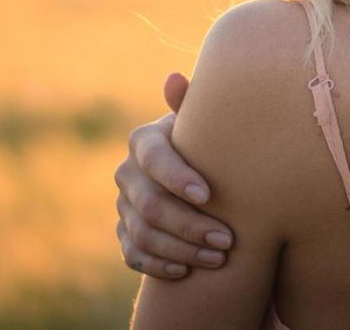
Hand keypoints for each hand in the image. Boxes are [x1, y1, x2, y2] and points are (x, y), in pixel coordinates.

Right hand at [115, 72, 235, 278]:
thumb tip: (174, 78)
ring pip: (143, 234)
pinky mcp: (125, 232)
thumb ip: (195, 103)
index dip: (178, 177)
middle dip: (189, 225)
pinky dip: (158, 265)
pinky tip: (186, 272)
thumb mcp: (206, 121)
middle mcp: (127, 172)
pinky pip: (133, 254)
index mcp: (144, 140)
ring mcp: (123, 205)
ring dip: (182, 250)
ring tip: (219, 258)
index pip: (154, 159)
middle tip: (227, 240)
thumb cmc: (210, 141)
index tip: (208, 195)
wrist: (201, 171)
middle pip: (150, 205)